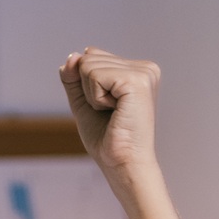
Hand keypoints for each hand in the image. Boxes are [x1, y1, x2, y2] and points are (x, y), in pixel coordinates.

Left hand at [59, 48, 159, 177]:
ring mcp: (143, 72)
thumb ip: (73, 76)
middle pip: (88, 58)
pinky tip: (115, 111)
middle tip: (110, 113)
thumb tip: (72, 56)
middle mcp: (145, 68)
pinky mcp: (136, 81)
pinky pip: (93, 76)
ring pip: (88, 65)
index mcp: (137, 70)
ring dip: (92, 96)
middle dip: (88, 90)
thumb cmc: (106, 138)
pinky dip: (95, 98)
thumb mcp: (83, 101)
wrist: (122, 163)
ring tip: (114, 113)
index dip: (86, 85)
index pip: (91, 55)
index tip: (107, 108)